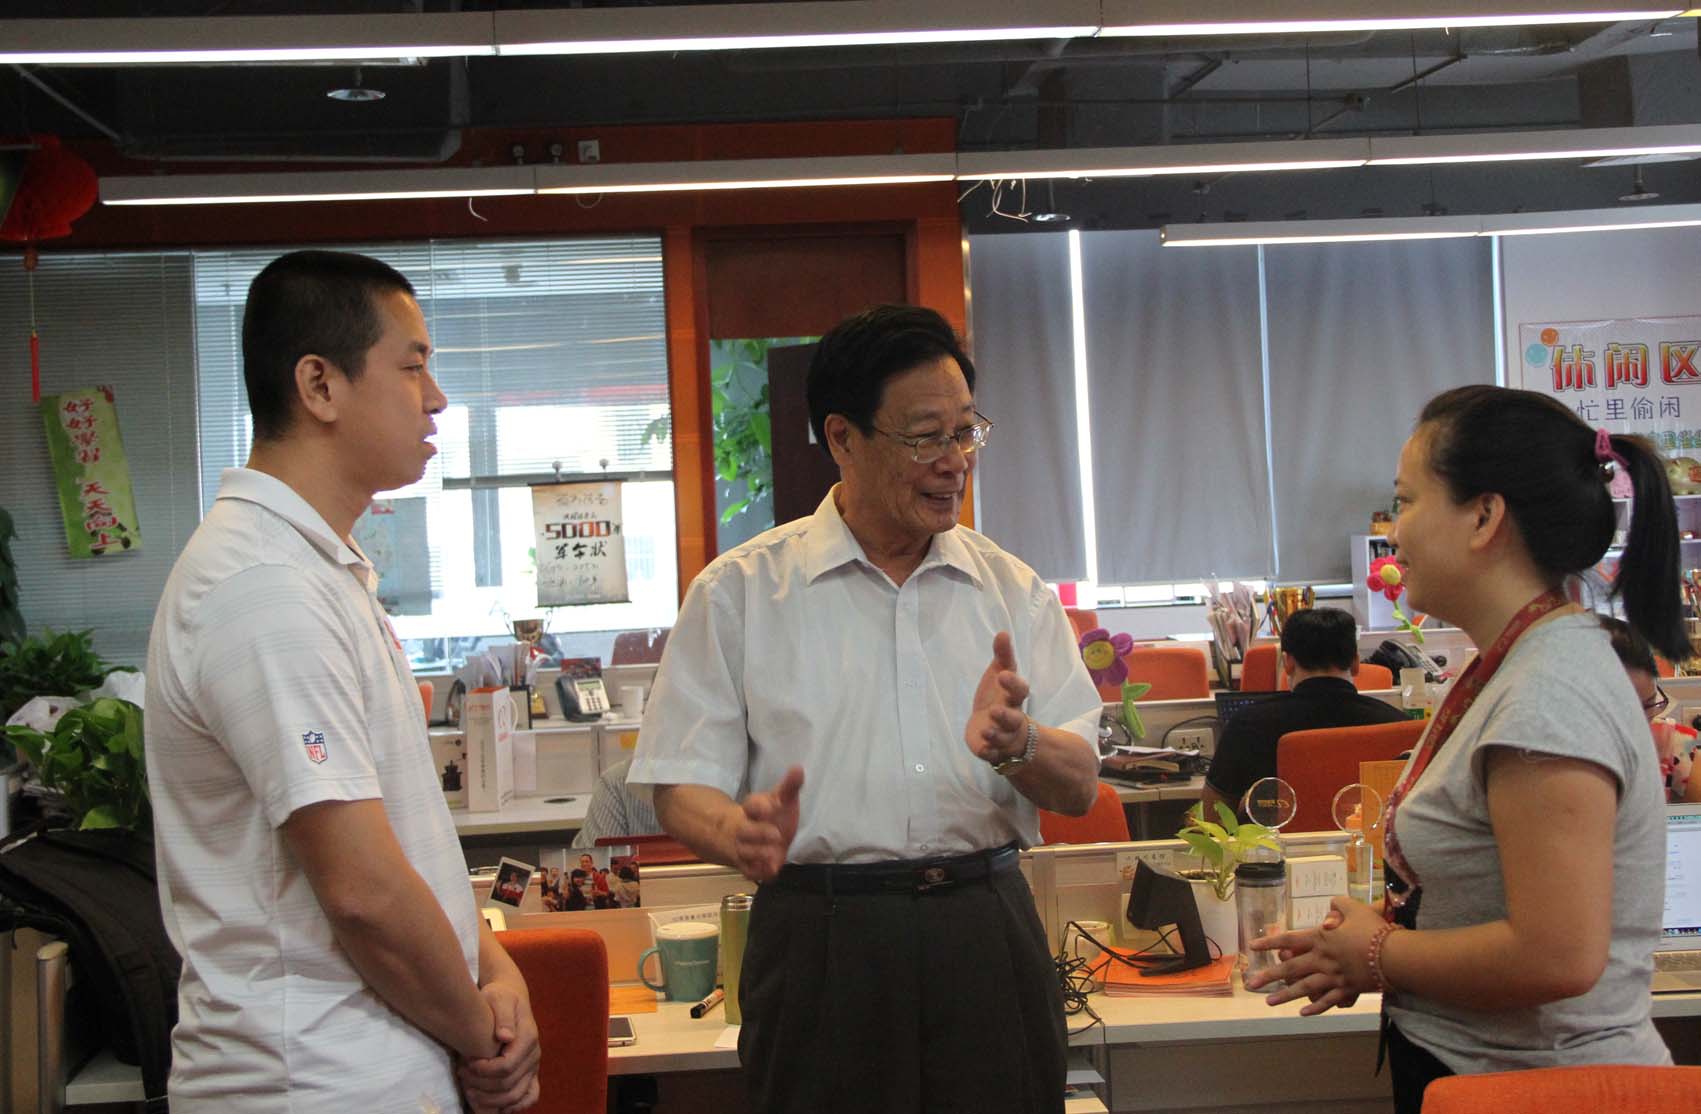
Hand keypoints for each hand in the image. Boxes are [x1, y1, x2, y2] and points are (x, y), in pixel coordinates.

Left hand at [458, 977, 540, 1112]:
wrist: (510, 999)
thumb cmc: (500, 998)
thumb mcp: (499, 998)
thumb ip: (503, 1016)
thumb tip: (505, 1036)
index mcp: (528, 1038)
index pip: (506, 1066)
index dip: (484, 1072)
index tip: (466, 1065)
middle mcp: (534, 1055)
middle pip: (508, 1085)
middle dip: (481, 1086)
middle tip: (461, 1076)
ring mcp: (533, 1066)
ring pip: (516, 1096)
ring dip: (491, 1100)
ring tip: (469, 1092)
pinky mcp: (530, 1073)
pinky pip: (529, 1097)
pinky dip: (513, 1107)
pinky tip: (494, 1107)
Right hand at [730, 766, 803, 881]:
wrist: (748, 835)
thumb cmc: (769, 814)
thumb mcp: (780, 799)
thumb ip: (789, 786)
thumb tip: (798, 768)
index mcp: (752, 808)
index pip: (751, 805)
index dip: (759, 806)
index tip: (771, 807)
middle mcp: (744, 828)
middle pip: (746, 831)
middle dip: (759, 833)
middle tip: (777, 835)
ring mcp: (744, 847)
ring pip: (745, 852)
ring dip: (759, 854)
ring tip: (774, 856)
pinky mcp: (747, 865)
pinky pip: (748, 870)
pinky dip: (759, 872)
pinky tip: (771, 872)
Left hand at [964, 631, 1029, 764]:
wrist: (992, 724)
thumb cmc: (998, 695)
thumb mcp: (999, 674)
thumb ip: (1002, 656)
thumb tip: (1002, 632)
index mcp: (1013, 698)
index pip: (1019, 691)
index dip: (1013, 684)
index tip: (1003, 675)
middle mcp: (1012, 718)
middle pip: (1014, 719)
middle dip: (1006, 716)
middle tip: (995, 710)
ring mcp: (1002, 736)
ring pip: (1003, 738)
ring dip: (996, 735)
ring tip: (987, 730)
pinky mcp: (991, 750)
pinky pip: (993, 755)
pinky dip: (989, 752)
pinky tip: (983, 749)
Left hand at [1244, 896, 1383, 1015]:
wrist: (1395, 956)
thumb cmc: (1374, 929)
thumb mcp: (1355, 909)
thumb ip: (1340, 904)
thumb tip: (1332, 904)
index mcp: (1320, 938)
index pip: (1289, 939)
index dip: (1270, 943)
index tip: (1253, 947)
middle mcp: (1322, 959)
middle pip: (1290, 968)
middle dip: (1269, 976)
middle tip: (1251, 984)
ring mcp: (1333, 977)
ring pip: (1304, 988)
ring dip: (1285, 996)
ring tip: (1269, 1003)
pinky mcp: (1347, 990)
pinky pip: (1327, 1001)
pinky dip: (1315, 1008)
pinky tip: (1303, 1012)